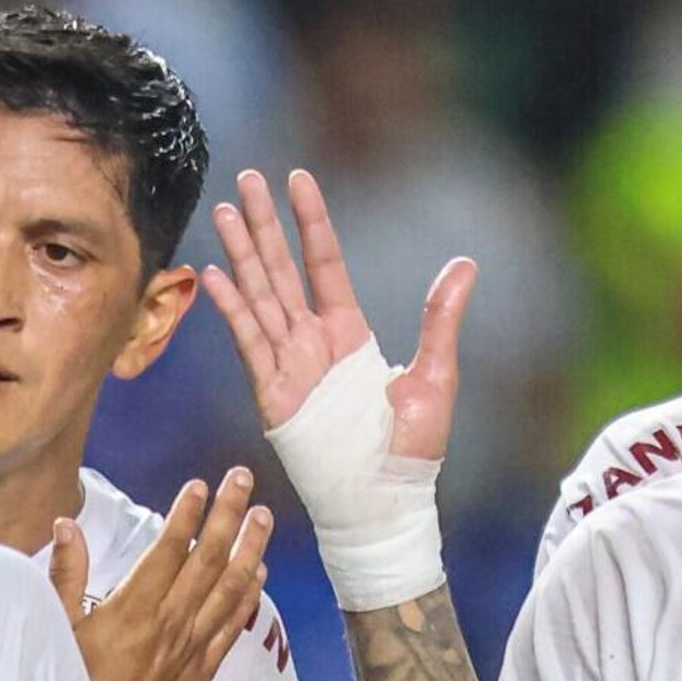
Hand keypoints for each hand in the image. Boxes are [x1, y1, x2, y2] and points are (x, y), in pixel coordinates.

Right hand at [56, 469, 272, 680]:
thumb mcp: (54, 632)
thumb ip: (63, 577)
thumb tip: (66, 526)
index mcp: (133, 609)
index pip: (169, 549)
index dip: (187, 514)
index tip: (201, 484)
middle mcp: (171, 623)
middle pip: (208, 560)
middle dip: (227, 515)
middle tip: (243, 479)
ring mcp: (191, 648)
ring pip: (229, 590)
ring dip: (249, 550)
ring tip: (262, 517)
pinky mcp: (201, 672)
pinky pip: (232, 628)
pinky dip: (248, 599)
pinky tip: (259, 575)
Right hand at [203, 169, 475, 457]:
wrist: (386, 503)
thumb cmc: (411, 450)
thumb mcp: (435, 375)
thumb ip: (440, 318)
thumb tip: (465, 264)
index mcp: (348, 333)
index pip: (323, 263)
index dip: (310, 221)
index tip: (298, 179)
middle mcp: (312, 342)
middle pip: (281, 269)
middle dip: (264, 224)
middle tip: (247, 176)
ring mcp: (289, 365)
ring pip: (259, 297)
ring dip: (241, 254)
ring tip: (225, 210)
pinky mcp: (273, 394)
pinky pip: (250, 343)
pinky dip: (232, 310)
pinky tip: (215, 275)